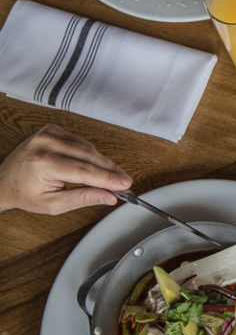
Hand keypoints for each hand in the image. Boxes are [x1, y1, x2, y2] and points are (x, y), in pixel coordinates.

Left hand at [0, 125, 131, 213]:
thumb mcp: (53, 204)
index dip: (109, 179)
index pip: (86, 171)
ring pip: (88, 148)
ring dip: (100, 163)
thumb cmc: (24, 193)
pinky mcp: (51, 129)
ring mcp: (48, 134)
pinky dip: (89, 154)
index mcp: (44, 163)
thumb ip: (83, 198)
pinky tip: (89, 165)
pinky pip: (80, 141)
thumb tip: (109, 196)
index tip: (125, 185)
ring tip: (107, 177)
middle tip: (124, 182)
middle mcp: (46, 144)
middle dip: (110, 171)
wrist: (3, 180)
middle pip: (91, 157)